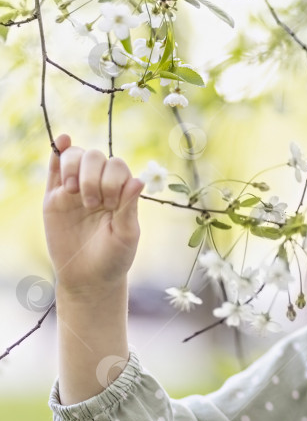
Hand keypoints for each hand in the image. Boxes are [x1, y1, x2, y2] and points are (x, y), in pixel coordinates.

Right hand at [43, 134, 145, 294]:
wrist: (88, 279)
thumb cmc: (114, 257)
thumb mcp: (126, 235)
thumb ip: (129, 208)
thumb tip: (138, 181)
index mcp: (121, 193)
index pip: (117, 167)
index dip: (113, 179)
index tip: (111, 204)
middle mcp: (100, 186)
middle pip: (95, 157)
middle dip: (94, 176)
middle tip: (93, 204)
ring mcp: (76, 190)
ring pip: (75, 158)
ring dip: (75, 167)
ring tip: (75, 193)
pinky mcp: (55, 198)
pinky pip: (54, 169)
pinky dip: (58, 153)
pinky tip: (64, 142)